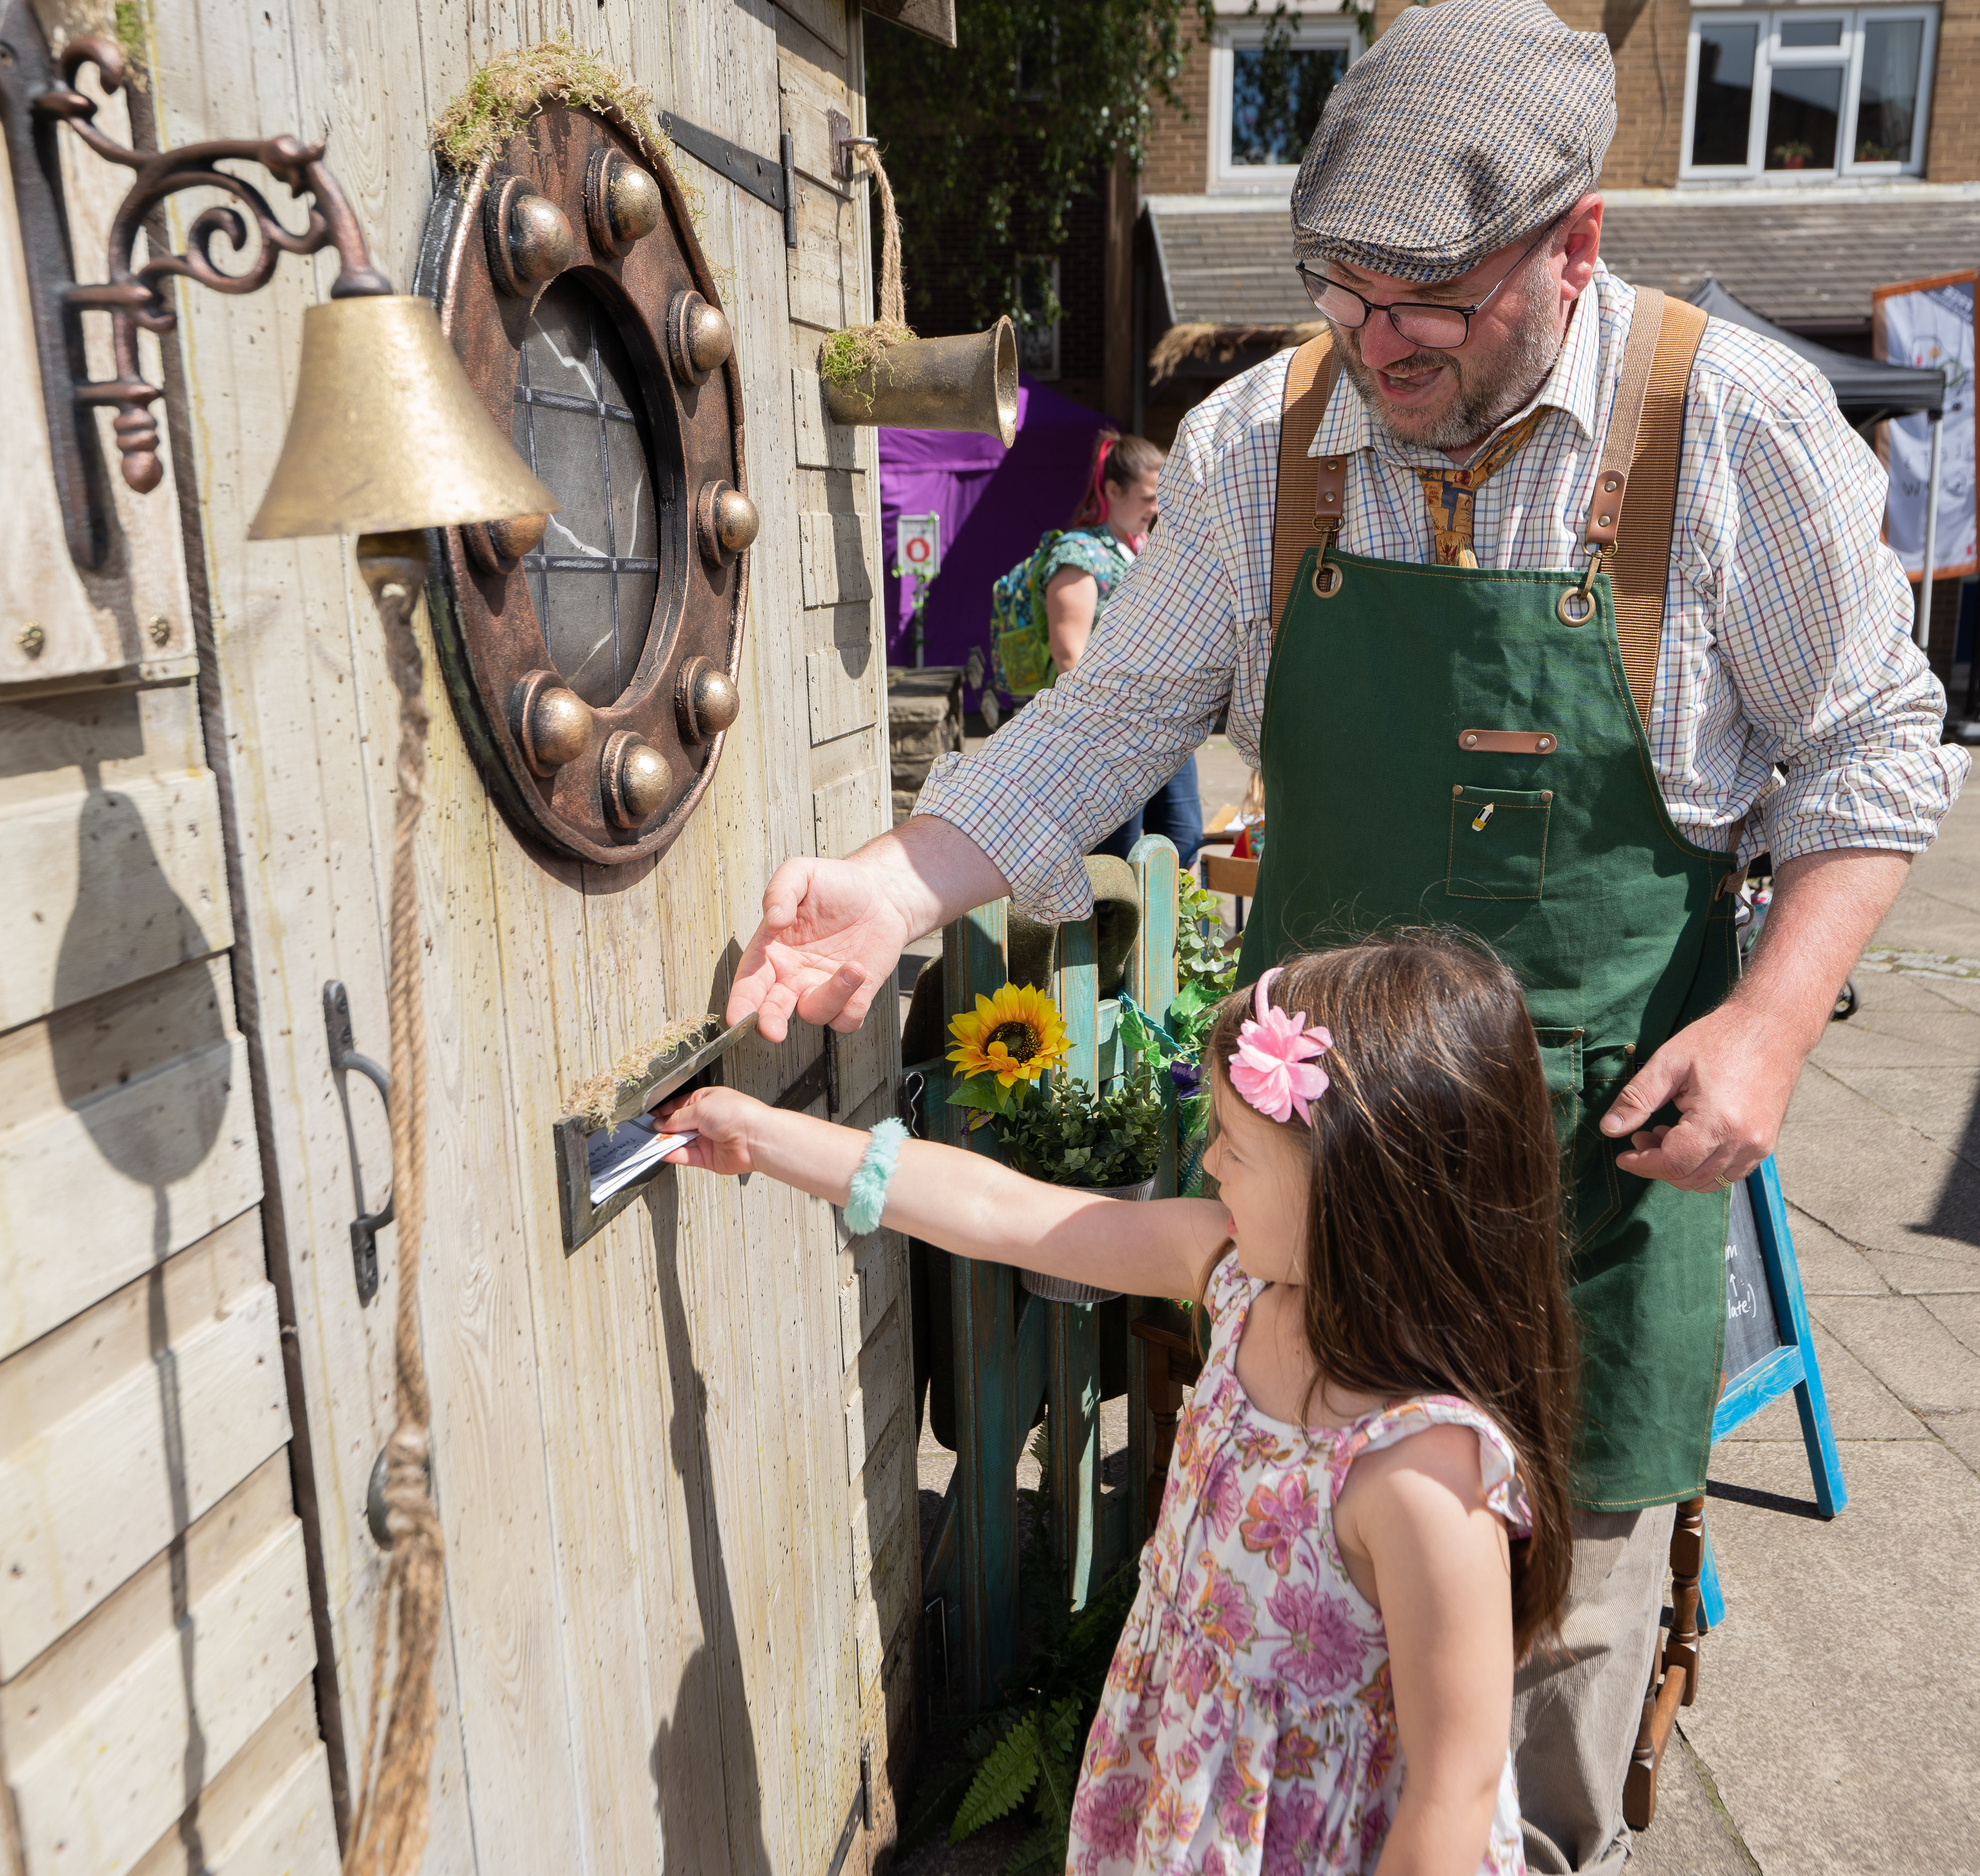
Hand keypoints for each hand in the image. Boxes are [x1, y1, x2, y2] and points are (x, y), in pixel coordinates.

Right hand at [656, 1087, 767, 1175]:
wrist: (756, 1137)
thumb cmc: (738, 1114)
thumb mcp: (700, 1108)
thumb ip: (678, 1117)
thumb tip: (661, 1123)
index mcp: (706, 1100)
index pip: (679, 1105)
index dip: (664, 1112)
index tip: (650, 1117)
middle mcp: (707, 1119)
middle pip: (678, 1124)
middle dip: (664, 1128)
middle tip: (648, 1131)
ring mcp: (707, 1139)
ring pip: (681, 1141)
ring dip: (667, 1142)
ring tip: (652, 1142)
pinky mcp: (708, 1157)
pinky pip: (686, 1156)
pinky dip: (673, 1155)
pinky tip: (662, 1152)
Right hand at [725, 856, 913, 1041]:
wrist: (881, 893)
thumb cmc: (836, 884)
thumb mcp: (801, 874)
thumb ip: (780, 891)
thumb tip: (773, 921)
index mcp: (772, 951)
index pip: (749, 982)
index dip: (741, 1002)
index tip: (736, 1018)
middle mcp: (793, 975)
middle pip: (772, 1010)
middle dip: (769, 1023)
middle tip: (773, 1030)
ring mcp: (822, 987)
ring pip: (815, 1013)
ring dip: (832, 996)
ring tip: (852, 968)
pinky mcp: (853, 996)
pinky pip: (847, 1019)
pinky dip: (853, 1005)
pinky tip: (862, 973)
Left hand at [1598, 1001, 1803, 1191]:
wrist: (1770, 1028)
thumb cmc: (1719, 1039)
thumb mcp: (1668, 1062)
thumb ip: (1637, 1099)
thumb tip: (1609, 1129)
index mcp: (1718, 1121)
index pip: (1673, 1164)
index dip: (1642, 1164)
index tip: (1622, 1155)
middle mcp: (1744, 1141)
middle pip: (1690, 1178)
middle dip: (1657, 1165)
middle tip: (1640, 1136)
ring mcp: (1759, 1146)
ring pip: (1709, 1181)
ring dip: (1680, 1168)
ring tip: (1663, 1133)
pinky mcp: (1766, 1144)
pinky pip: (1729, 1172)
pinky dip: (1703, 1166)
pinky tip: (1689, 1138)